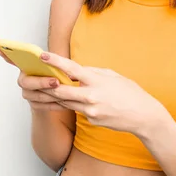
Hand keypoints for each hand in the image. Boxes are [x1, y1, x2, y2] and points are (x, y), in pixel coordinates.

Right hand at [0, 46, 67, 111]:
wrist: (68, 91)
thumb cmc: (61, 74)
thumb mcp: (61, 65)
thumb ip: (51, 60)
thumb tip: (44, 56)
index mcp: (27, 66)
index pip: (14, 59)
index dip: (6, 54)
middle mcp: (24, 79)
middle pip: (26, 82)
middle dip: (41, 82)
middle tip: (55, 81)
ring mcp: (28, 93)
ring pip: (35, 96)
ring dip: (49, 94)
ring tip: (62, 90)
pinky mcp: (35, 104)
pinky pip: (42, 105)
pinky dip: (53, 103)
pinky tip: (63, 101)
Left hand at [38, 51, 169, 135]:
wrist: (143, 116)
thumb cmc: (130, 92)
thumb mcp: (112, 76)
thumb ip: (93, 72)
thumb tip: (78, 71)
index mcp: (96, 81)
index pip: (72, 69)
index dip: (55, 61)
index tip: (42, 55)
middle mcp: (91, 96)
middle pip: (60, 90)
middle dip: (45, 84)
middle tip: (32, 77)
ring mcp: (90, 111)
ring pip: (64, 102)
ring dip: (50, 96)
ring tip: (36, 91)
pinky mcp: (91, 120)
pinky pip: (76, 110)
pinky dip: (67, 105)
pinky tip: (56, 101)